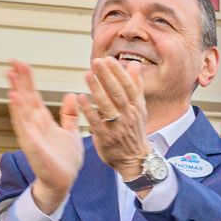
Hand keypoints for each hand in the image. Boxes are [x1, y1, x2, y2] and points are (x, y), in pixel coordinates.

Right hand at [4, 61, 85, 213]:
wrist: (63, 182)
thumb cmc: (65, 160)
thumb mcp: (71, 132)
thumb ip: (69, 114)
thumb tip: (70, 95)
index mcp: (43, 120)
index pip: (33, 95)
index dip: (27, 80)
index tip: (21, 64)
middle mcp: (35, 125)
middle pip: (25, 98)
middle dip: (19, 81)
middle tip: (11, 62)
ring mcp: (31, 134)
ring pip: (22, 110)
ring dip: (15, 93)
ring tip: (9, 76)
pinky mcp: (32, 145)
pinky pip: (25, 127)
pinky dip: (19, 114)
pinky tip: (15, 101)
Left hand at [83, 56, 151, 180]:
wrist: (135, 160)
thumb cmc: (134, 131)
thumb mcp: (140, 109)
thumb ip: (136, 86)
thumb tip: (134, 65)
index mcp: (137, 107)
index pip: (128, 86)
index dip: (118, 72)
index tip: (108, 59)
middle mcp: (129, 115)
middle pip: (117, 93)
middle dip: (107, 76)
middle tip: (96, 62)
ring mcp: (118, 127)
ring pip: (107, 105)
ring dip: (97, 89)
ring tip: (87, 75)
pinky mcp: (106, 137)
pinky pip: (96, 121)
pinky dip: (89, 109)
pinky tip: (80, 97)